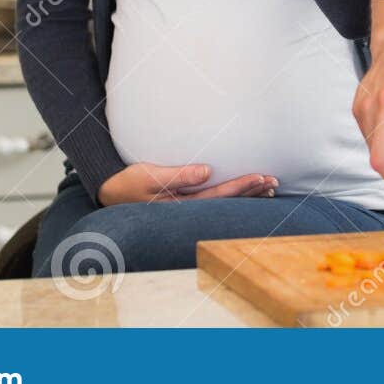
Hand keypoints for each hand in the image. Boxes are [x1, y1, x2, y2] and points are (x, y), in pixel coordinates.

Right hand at [97, 162, 277, 205]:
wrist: (108, 193)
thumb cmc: (127, 183)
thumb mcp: (149, 176)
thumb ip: (178, 175)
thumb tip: (207, 172)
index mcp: (181, 205)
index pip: (219, 196)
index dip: (242, 187)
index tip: (261, 177)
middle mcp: (188, 210)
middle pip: (227, 202)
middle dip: (252, 192)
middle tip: (275, 182)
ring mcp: (187, 209)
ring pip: (223, 202)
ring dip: (247, 195)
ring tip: (269, 188)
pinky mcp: (184, 203)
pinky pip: (215, 200)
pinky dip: (233, 195)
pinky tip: (248, 192)